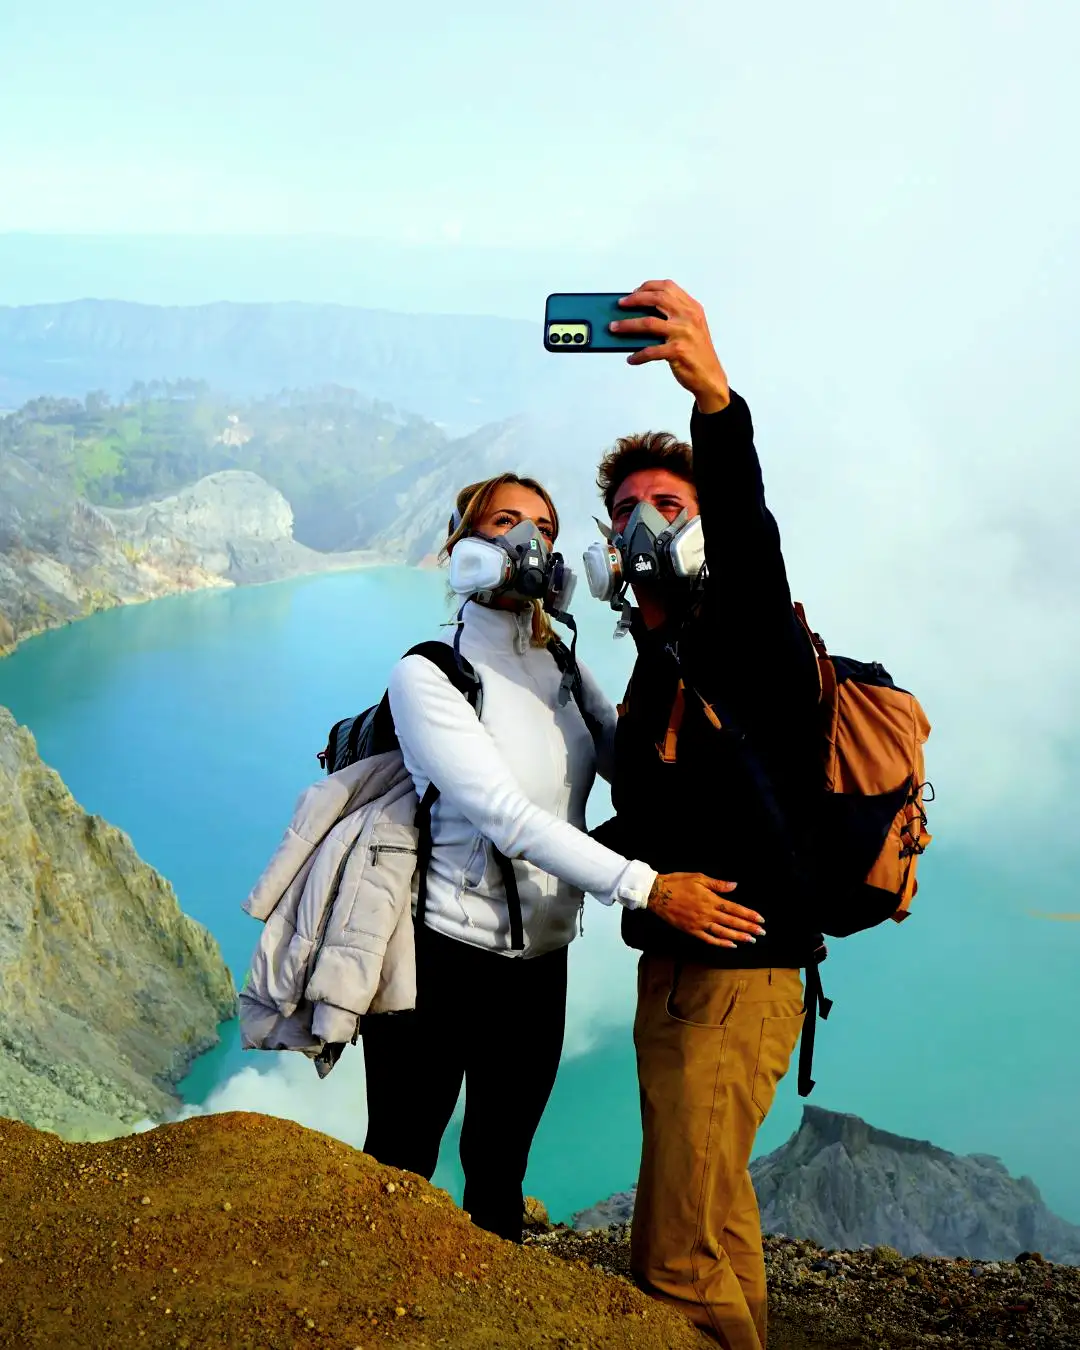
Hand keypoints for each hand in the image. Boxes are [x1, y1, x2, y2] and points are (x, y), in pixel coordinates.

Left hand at [610, 279, 730, 413]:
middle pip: (657, 299)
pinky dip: (638, 355)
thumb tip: (638, 314)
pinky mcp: (678, 351)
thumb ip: (672, 317)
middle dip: (634, 300)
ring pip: (648, 323)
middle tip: (620, 305)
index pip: (668, 287)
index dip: (648, 287)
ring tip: (614, 328)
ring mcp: (684, 333)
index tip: (633, 292)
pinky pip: (651, 351)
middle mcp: (689, 317)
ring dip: (627, 325)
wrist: (710, 377)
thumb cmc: (696, 353)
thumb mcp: (689, 328)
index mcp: (692, 308)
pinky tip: (631, 358)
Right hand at [647, 872, 764, 947]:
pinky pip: (709, 939)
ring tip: (751, 940)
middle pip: (732, 922)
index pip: (734, 908)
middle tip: (762, 932)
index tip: (760, 919)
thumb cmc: (677, 883)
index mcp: (710, 899)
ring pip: (723, 933)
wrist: (656, 894)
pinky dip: (721, 943)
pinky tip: (731, 945)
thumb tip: (735, 885)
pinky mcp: (691, 930)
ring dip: (738, 936)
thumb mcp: (698, 877)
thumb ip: (718, 884)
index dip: (749, 914)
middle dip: (748, 927)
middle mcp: (707, 913)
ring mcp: (699, 924)